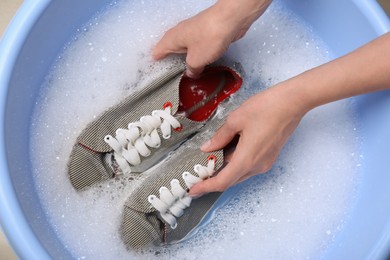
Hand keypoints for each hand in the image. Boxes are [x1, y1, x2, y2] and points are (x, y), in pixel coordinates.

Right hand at [153, 0, 270, 77]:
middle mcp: (180, 32)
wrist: (230, 20)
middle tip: (168, 73)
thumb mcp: (197, 60)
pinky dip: (197, 53)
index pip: (158, 50)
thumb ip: (192, 69)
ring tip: (185, 70)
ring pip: (185, 46)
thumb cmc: (210, 35)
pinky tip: (201, 61)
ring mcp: (193, 31)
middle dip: (170, 59)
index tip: (154, 69)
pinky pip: (197, 45)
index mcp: (172, 38)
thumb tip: (191, 73)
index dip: (156, 61)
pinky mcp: (206, 32)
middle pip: (171, 48)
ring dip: (185, 57)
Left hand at [189, 84, 306, 195]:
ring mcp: (265, 162)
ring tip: (207, 163)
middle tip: (196, 178)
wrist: (292, 102)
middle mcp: (257, 166)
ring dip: (224, 171)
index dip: (206, 188)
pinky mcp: (269, 156)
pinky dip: (234, 164)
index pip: (222, 182)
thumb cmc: (266, 108)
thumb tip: (208, 148)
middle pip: (231, 180)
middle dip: (212, 181)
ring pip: (239, 173)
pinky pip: (248, 165)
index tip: (193, 190)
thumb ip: (220, 137)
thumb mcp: (235, 120)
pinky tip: (225, 153)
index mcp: (247, 159)